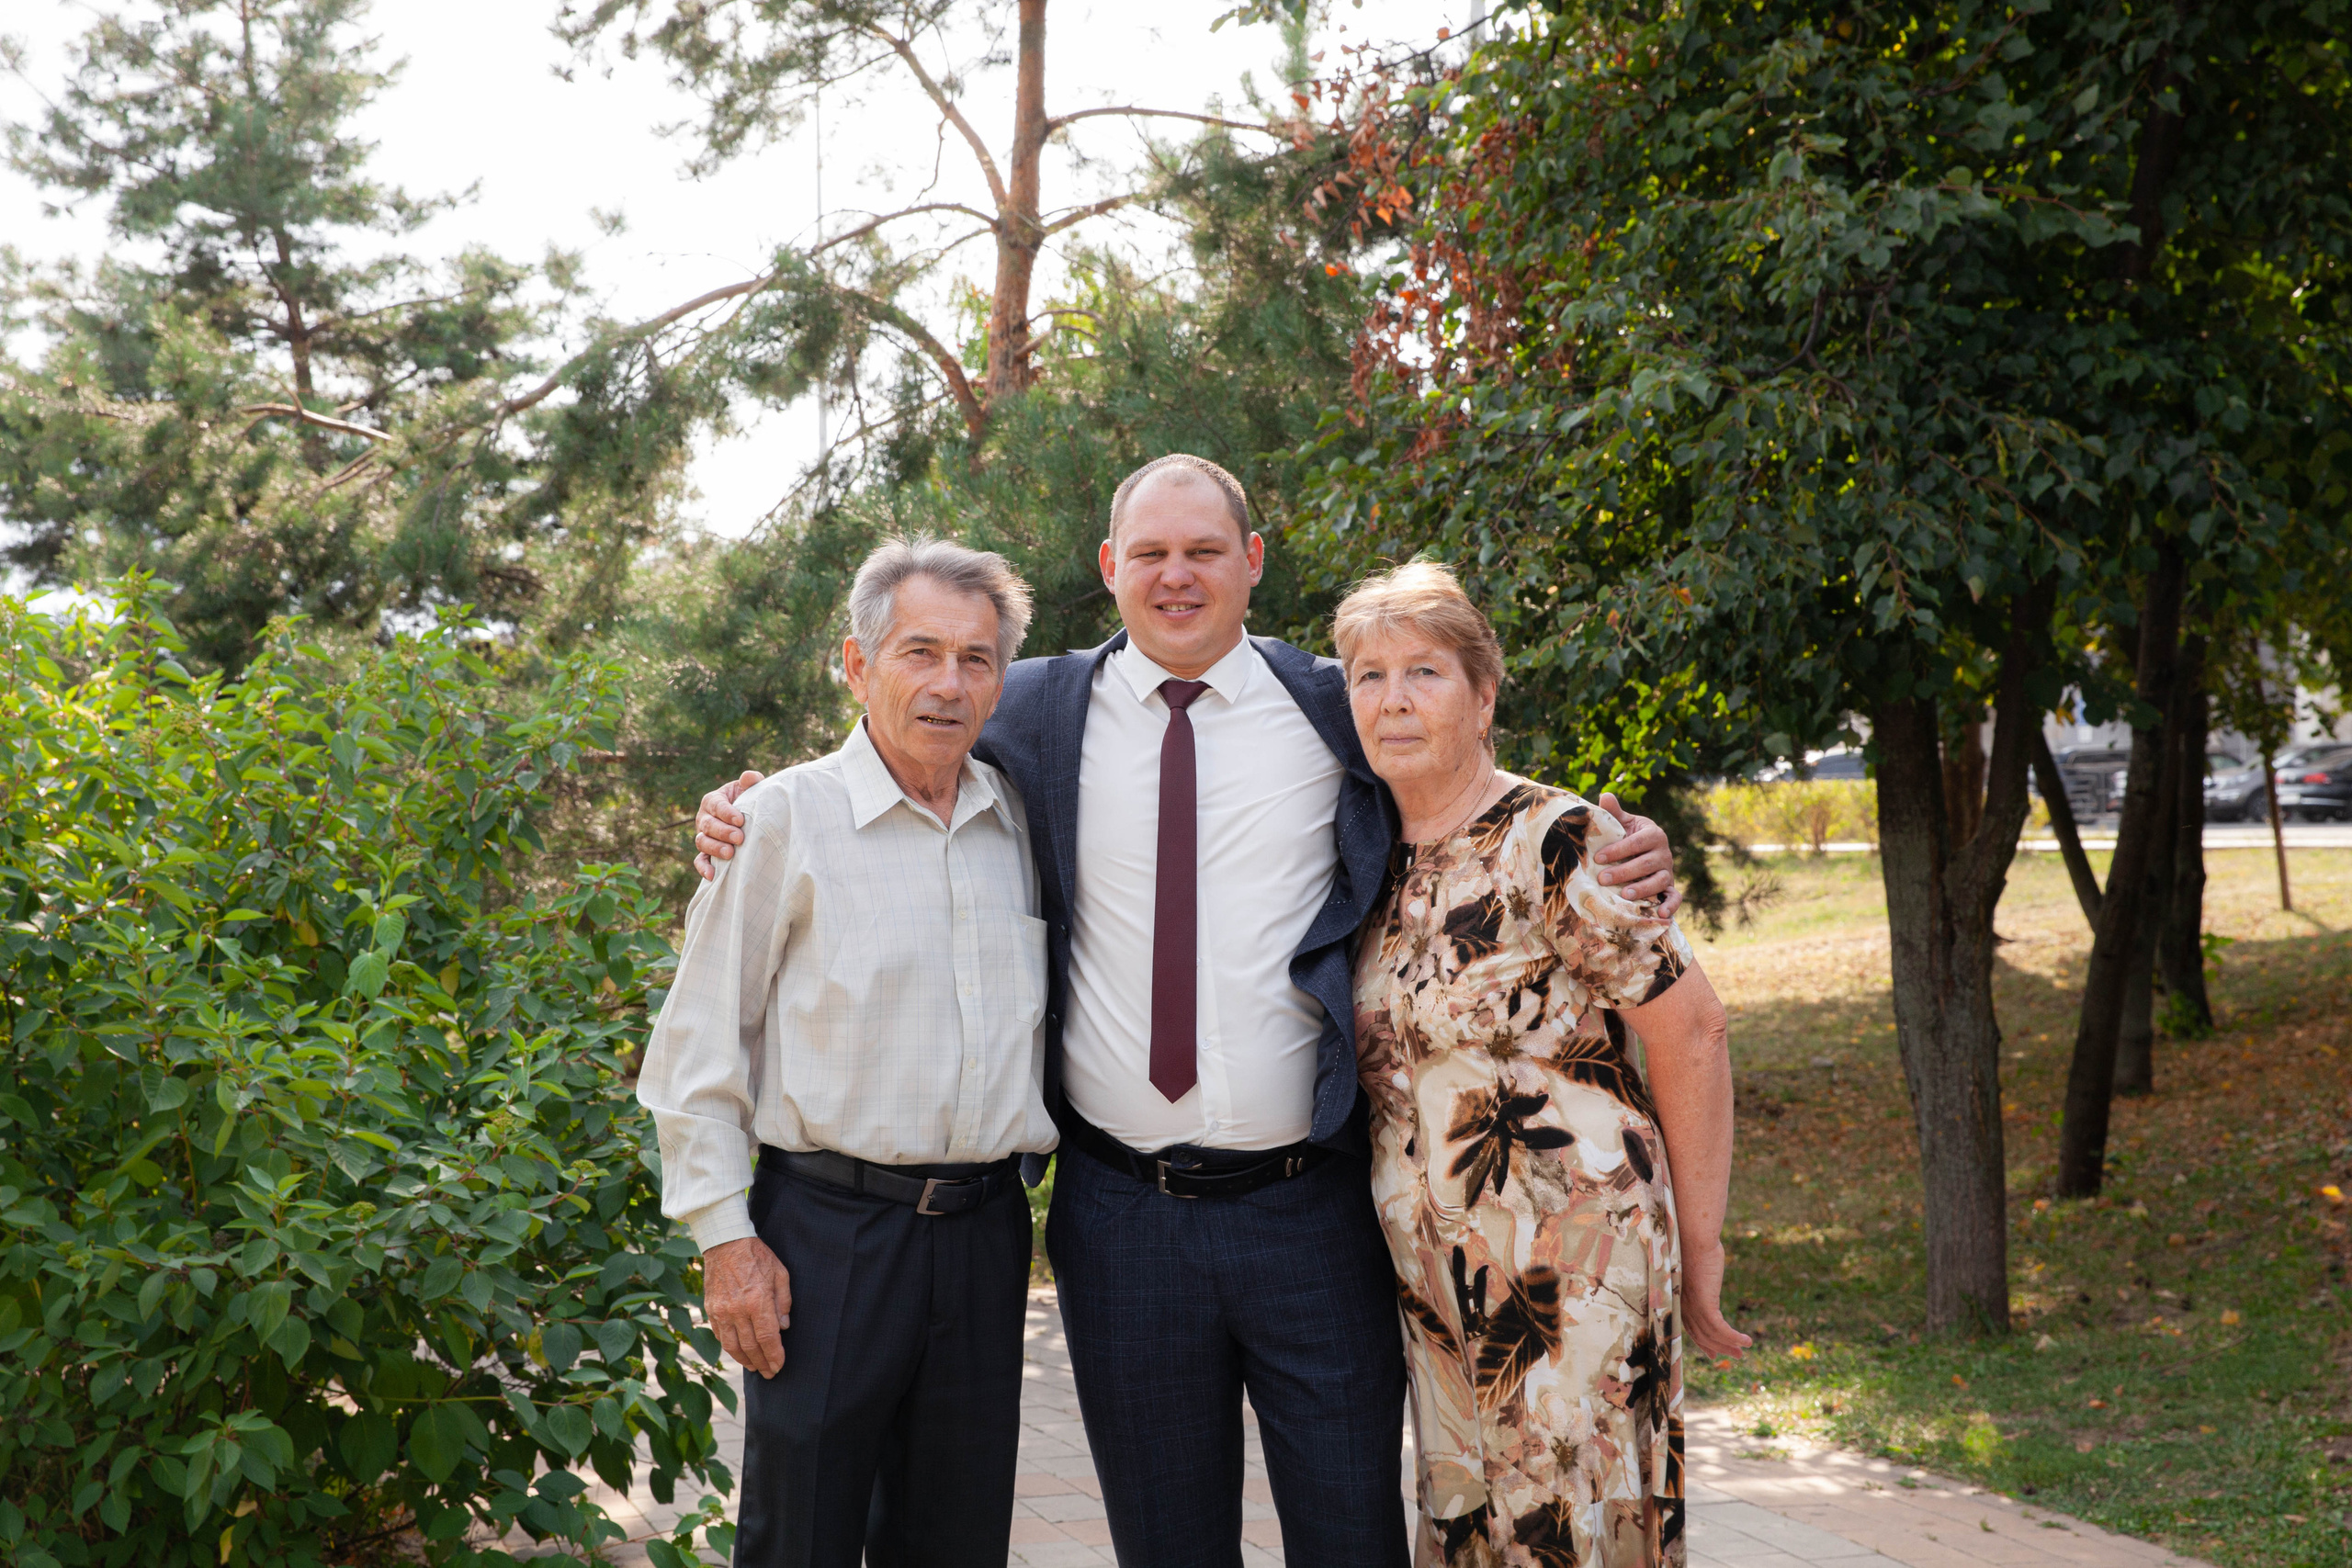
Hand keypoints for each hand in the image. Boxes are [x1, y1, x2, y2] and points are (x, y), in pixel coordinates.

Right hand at [692, 771, 764, 880]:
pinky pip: (700, 860)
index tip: (740, 820)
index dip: (726, 812)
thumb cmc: (749, 801)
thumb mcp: (750, 789)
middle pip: (708, 825)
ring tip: (730, 853)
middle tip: (739, 838)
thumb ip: (751, 781)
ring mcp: (703, 836)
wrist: (749, 819)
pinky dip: (703, 868)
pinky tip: (713, 875)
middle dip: (723, 832)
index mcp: (713, 800)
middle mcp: (704, 818)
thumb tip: (750, 777)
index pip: (716, 805)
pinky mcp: (706, 852)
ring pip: (702, 842)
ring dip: (714, 848)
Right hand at [702, 1235, 792, 1377]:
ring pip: (732, 1345)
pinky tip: (738, 1352)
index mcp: (757, 1301)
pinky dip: (729, 1347)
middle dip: (762, 1363)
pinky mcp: (711, 1309)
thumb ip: (783, 1302)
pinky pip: (720, 1335)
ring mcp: (721, 1311)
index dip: (774, 1356)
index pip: (767, 1338)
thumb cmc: (757, 1256)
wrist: (726, 1243)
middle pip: (750, 1346)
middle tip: (770, 1373)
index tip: (779, 1366)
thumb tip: (784, 1327)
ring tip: (755, 1367)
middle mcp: (737, 1310)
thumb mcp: (780, 1273)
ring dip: (745, 1360)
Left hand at [1594, 792, 1683, 918]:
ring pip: (1660, 880)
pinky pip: (1675, 897)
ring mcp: (1668, 871)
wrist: (1643, 852)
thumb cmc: (1629, 837)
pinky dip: (1671, 906)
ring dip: (1643, 888)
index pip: (1637, 842)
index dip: (1618, 850)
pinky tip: (1661, 914)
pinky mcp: (1670, 887)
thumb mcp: (1623, 824)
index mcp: (1653, 834)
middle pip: (1647, 863)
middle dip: (1624, 872)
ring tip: (1625, 895)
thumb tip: (1605, 795)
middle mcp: (1664, 853)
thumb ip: (1614, 813)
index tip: (1598, 857)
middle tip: (1603, 879)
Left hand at [1680, 1236, 1751, 1360]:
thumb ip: (1699, 1277)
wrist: (1692, 1236)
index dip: (1703, 1343)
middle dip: (1719, 1348)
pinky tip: (1747, 1341)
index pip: (1690, 1328)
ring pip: (1711, 1335)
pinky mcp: (1704, 1303)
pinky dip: (1734, 1337)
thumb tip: (1705, 1273)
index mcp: (1678, 1298)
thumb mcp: (1696, 1266)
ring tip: (1745, 1348)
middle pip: (1701, 1335)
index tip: (1714, 1354)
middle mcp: (1682, 1305)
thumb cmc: (1693, 1245)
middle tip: (1736, 1356)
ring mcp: (1692, 1306)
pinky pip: (1720, 1328)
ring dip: (1730, 1344)